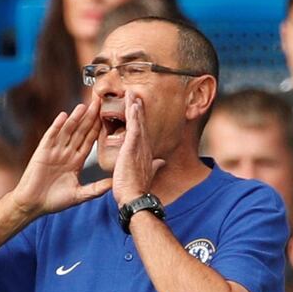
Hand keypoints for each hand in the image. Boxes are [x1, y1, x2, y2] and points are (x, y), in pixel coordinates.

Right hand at [12, 99, 110, 215]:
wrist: (33, 204)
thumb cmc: (54, 201)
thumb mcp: (79, 195)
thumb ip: (96, 189)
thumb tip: (114, 184)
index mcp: (76, 161)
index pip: (89, 141)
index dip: (98, 129)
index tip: (108, 117)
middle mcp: (66, 153)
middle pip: (80, 132)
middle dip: (89, 118)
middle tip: (99, 103)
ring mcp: (54, 151)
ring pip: (67, 131)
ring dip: (75, 118)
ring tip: (84, 105)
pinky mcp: (43, 152)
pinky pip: (51, 136)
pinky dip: (57, 126)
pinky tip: (63, 116)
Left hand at [112, 90, 165, 206]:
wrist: (135, 198)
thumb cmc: (136, 189)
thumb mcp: (147, 174)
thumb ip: (154, 165)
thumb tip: (161, 162)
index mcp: (144, 152)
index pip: (141, 131)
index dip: (139, 118)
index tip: (136, 106)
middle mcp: (144, 147)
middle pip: (140, 122)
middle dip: (137, 107)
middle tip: (133, 93)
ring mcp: (139, 147)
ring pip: (137, 122)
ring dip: (134, 106)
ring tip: (131, 93)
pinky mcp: (133, 149)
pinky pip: (134, 128)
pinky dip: (133, 116)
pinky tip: (132, 105)